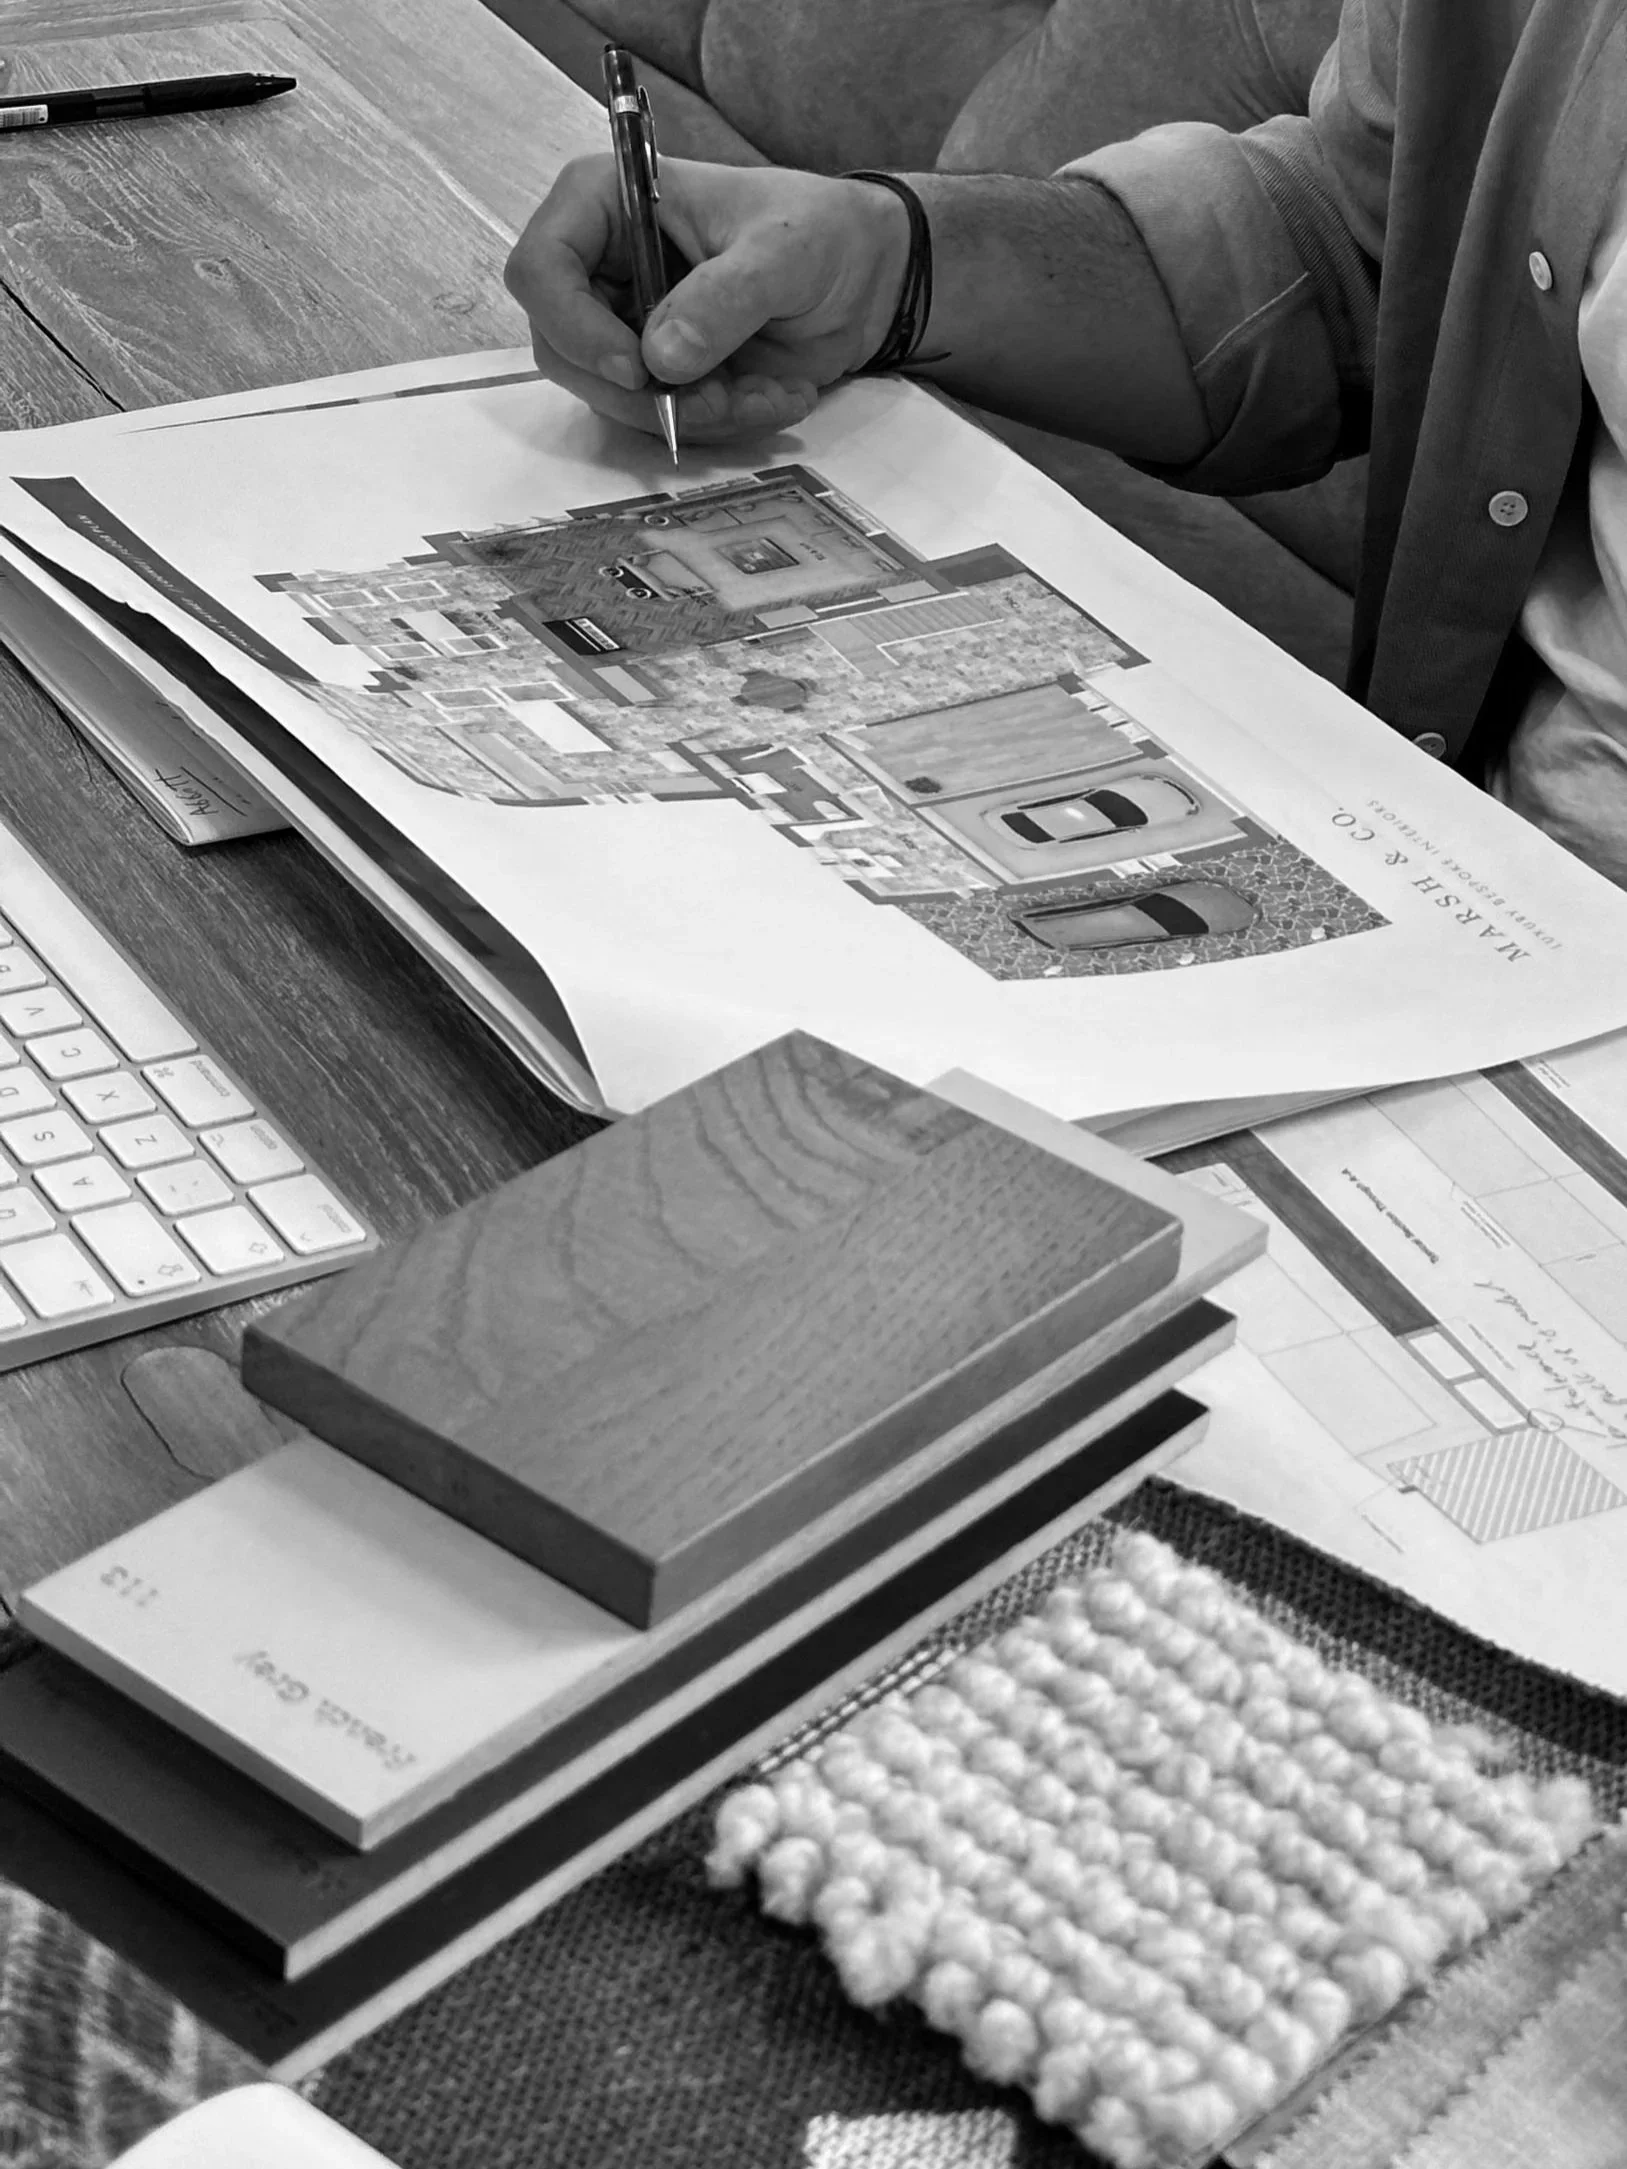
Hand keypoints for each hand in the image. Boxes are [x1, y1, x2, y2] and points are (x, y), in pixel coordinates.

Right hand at [504, 157, 910, 443]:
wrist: (866, 279)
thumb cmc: (821, 233)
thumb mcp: (782, 252)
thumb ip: (723, 298)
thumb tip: (661, 359)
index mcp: (607, 202)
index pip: (541, 269)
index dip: (574, 327)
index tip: (637, 369)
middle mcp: (603, 267)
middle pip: (564, 350)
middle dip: (642, 393)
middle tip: (718, 400)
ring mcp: (628, 326)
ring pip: (614, 398)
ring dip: (694, 414)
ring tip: (769, 392)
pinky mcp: (661, 374)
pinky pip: (662, 420)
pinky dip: (720, 424)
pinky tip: (775, 397)